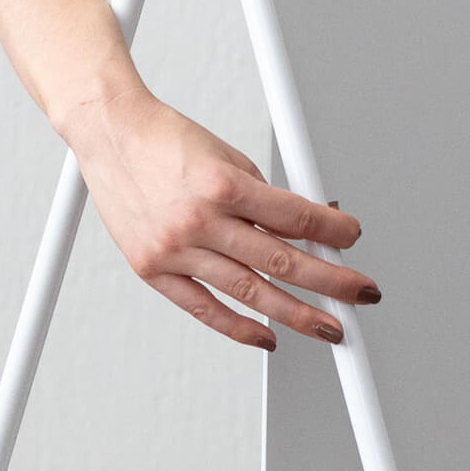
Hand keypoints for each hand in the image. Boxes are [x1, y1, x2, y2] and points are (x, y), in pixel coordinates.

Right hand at [60, 85, 379, 347]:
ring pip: (249, 292)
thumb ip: (266, 198)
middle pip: (281, 262)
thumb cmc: (167, 140)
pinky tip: (269, 337)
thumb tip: (309, 229)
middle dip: (330, 283)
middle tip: (360, 294)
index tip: (352, 240)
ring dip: (296, 314)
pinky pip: (203, 308)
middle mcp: (199, 220)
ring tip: (328, 326)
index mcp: (223, 184)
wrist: (109, 133)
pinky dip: (239, 328)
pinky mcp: (153, 268)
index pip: (296, 219)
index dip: (333, 233)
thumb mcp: (229, 158)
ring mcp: (175, 249)